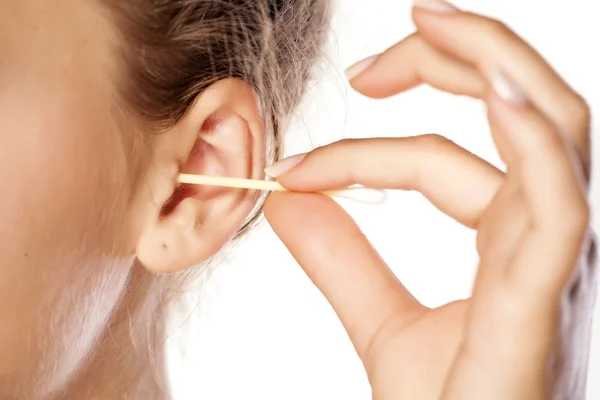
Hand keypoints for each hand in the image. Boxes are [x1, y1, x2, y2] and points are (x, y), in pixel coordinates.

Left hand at [264, 2, 594, 398]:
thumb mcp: (381, 321)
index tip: (292, 171)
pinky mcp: (549, 298)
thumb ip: (341, 259)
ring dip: (495, 62)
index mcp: (509, 241)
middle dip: (455, 58)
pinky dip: (532, 139)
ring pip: (553, 130)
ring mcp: (559, 261)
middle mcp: (544, 236)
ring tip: (426, 19)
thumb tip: (286, 201)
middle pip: (521, 109)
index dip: (364, 151)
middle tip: (368, 59)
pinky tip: (492, 90)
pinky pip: (560, 201)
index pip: (443, 161)